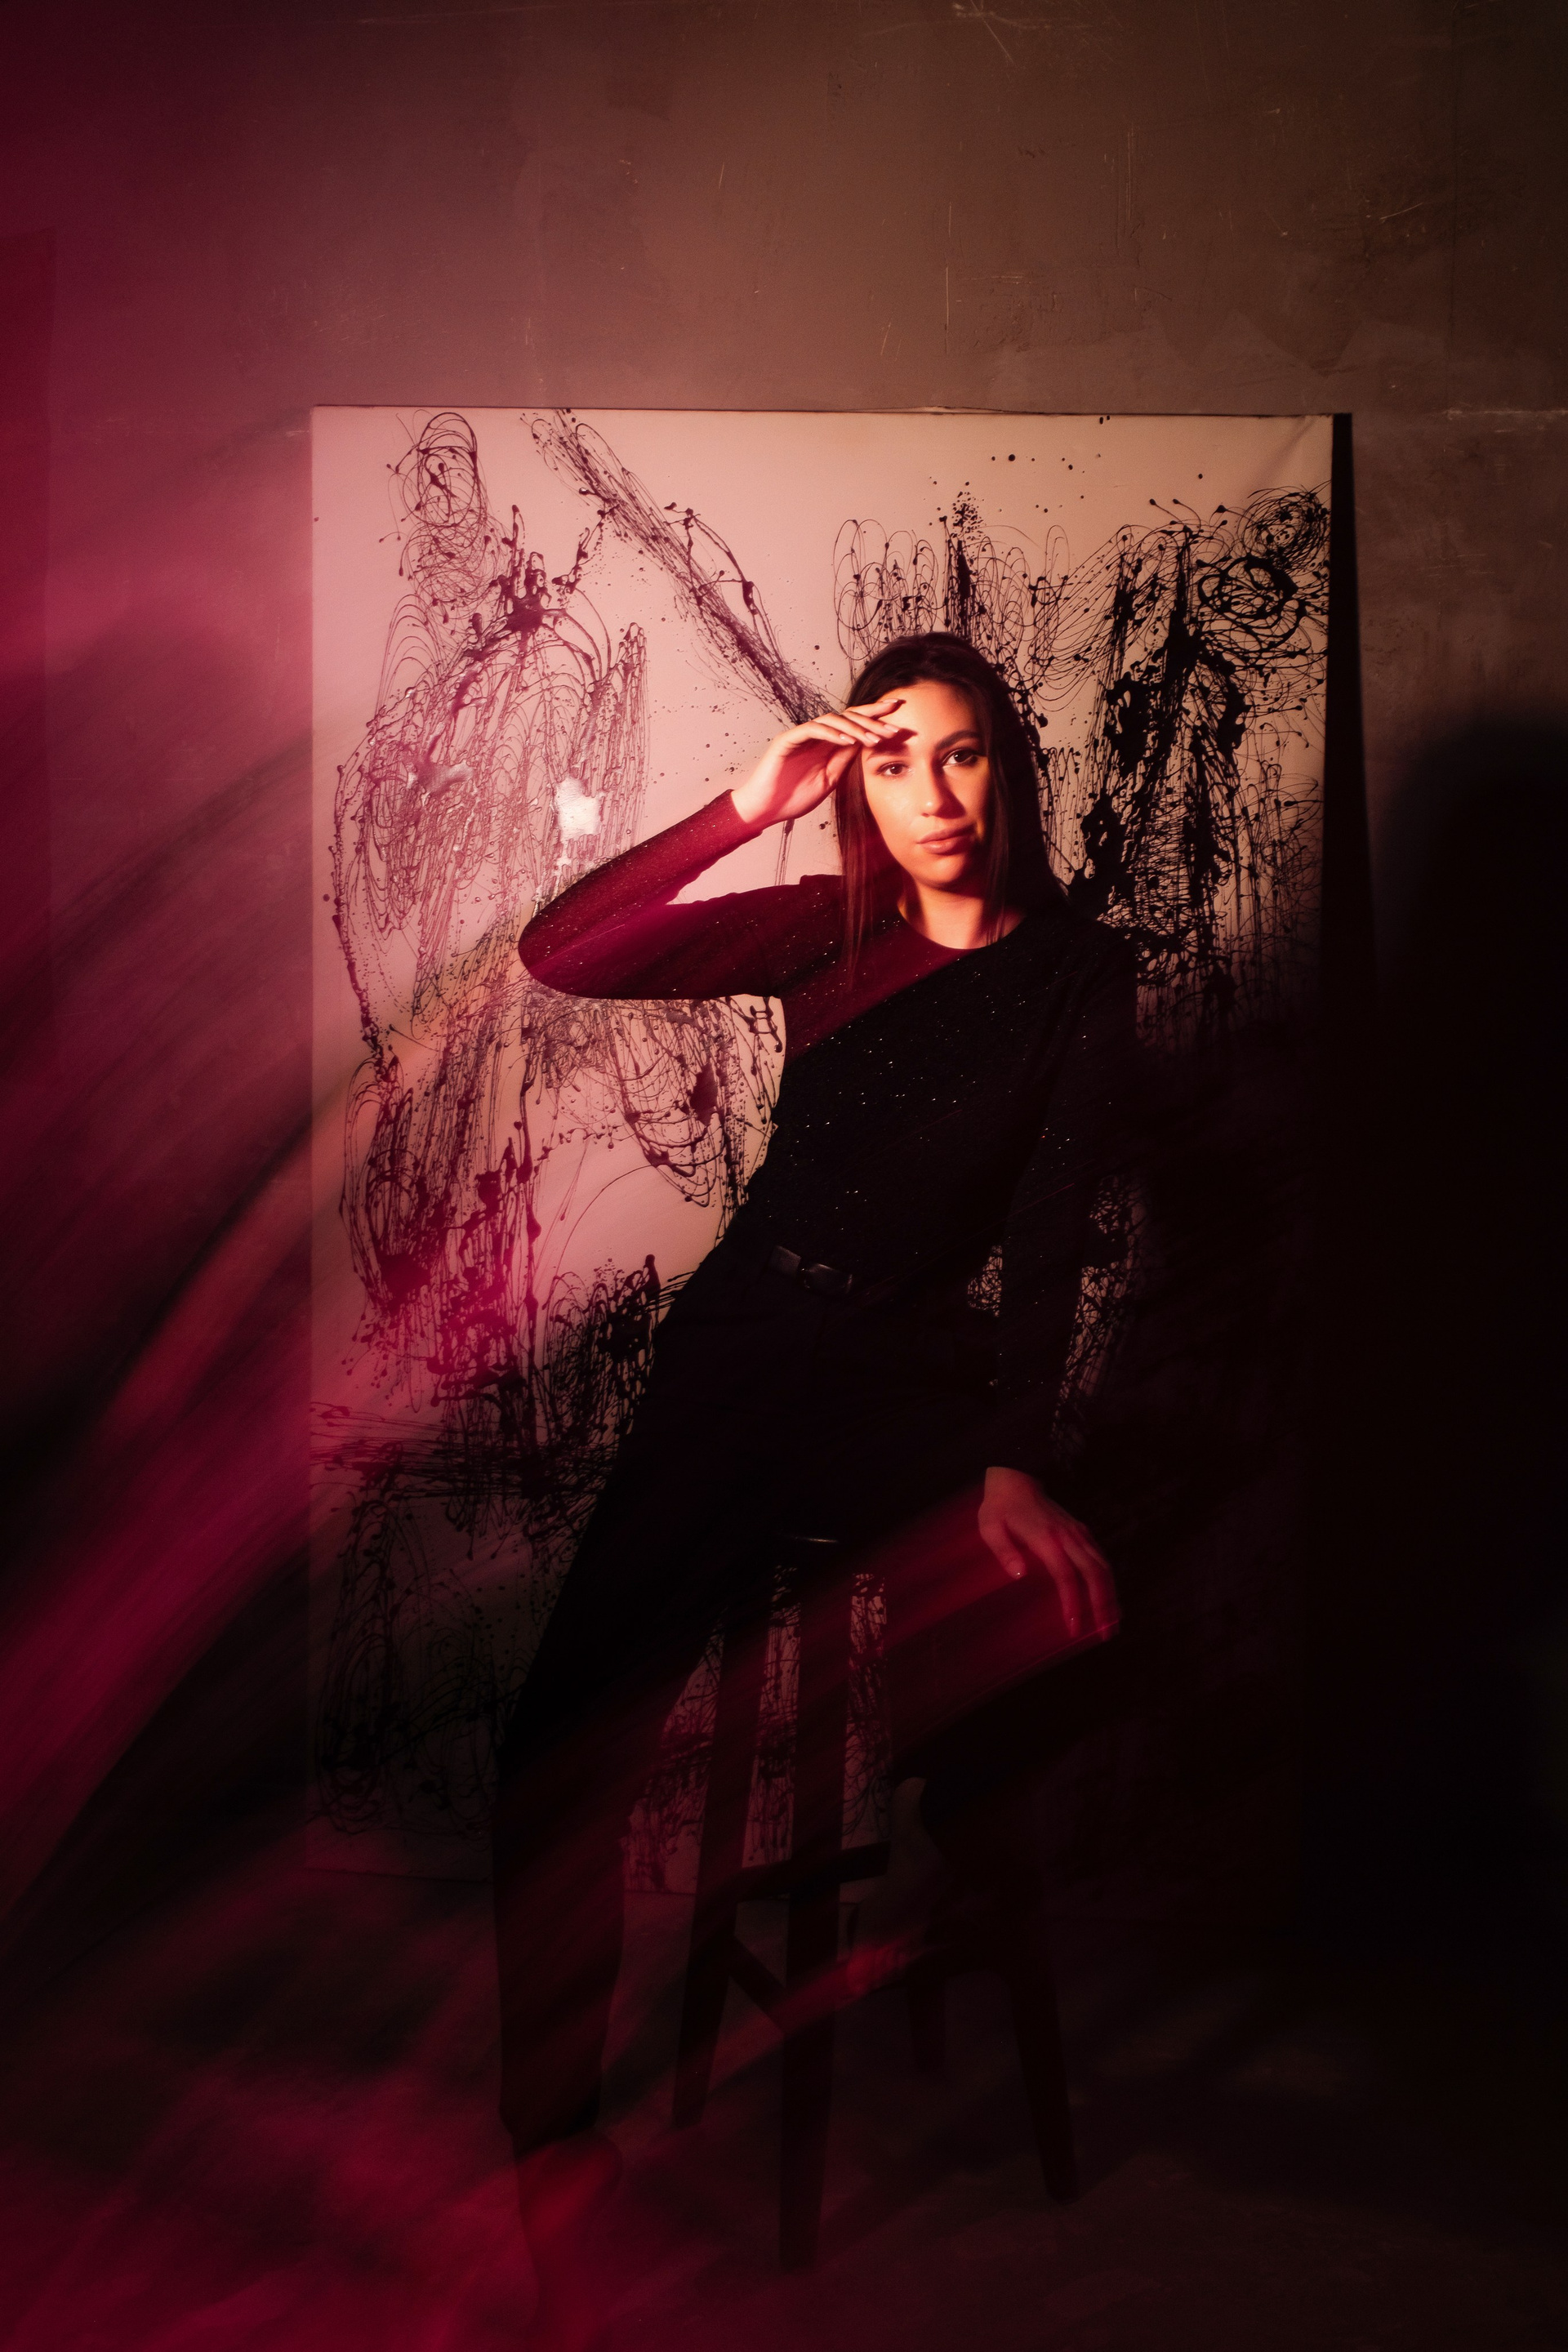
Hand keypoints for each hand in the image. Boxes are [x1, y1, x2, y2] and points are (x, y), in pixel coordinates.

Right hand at [729, 696, 905, 831]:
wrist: (765, 809)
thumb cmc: (794, 797)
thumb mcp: (830, 779)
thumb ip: (845, 760)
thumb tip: (869, 744)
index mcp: (827, 744)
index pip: (855, 725)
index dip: (876, 717)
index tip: (899, 715)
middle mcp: (816, 735)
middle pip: (847, 717)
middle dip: (872, 716)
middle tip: (894, 720)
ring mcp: (801, 735)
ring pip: (832, 720)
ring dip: (855, 728)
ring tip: (874, 738)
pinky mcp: (787, 740)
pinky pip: (812, 730)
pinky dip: (830, 733)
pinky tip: (847, 740)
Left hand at [977, 1466, 1119, 1640]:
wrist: (1015, 1477)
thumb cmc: (999, 1506)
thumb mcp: (990, 1526)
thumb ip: (1003, 1551)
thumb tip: (1019, 1575)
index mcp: (1046, 1538)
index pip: (1066, 1576)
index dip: (1073, 1602)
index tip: (1074, 1626)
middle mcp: (1067, 1535)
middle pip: (1095, 1574)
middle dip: (1103, 1606)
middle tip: (1106, 1634)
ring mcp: (1076, 1532)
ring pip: (1103, 1566)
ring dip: (1111, 1595)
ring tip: (1112, 1622)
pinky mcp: (1079, 1530)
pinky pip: (1099, 1557)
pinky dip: (1107, 1579)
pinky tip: (1108, 1597)